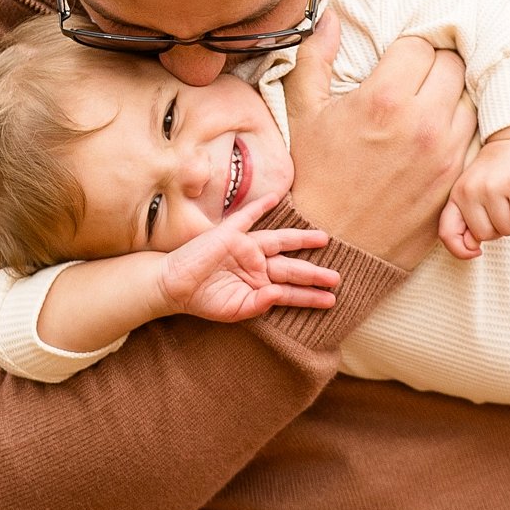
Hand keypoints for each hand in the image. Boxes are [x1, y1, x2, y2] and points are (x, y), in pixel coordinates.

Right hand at [156, 199, 342, 322]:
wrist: (173, 286)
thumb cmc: (203, 300)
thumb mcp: (235, 310)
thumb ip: (259, 304)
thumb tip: (279, 294)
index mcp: (259, 284)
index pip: (290, 290)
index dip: (310, 296)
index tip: (330, 300)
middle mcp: (256, 265)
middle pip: (291, 267)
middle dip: (314, 273)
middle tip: (336, 277)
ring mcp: (245, 248)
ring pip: (279, 241)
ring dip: (301, 239)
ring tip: (323, 239)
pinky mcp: (229, 235)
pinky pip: (247, 217)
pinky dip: (260, 207)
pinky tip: (276, 199)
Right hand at [284, 25, 478, 267]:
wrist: (335, 243)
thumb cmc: (315, 176)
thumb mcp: (303, 114)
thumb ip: (316, 57)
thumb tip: (332, 16)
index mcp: (384, 100)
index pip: (420, 45)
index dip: (407, 50)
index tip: (396, 62)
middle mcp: (422, 123)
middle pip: (453, 66)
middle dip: (434, 67)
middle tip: (414, 80)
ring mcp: (445, 153)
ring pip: (470, 99)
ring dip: (452, 97)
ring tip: (427, 106)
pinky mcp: (456, 178)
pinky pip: (474, 137)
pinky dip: (460, 130)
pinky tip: (437, 135)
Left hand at [437, 122, 509, 259]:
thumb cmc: (497, 172)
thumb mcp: (474, 192)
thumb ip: (468, 220)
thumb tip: (472, 247)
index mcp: (456, 195)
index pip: (447, 234)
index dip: (460, 250)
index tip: (476, 250)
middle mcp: (470, 191)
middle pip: (486, 235)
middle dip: (500, 227)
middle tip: (506, 206)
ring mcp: (492, 187)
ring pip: (507, 229)